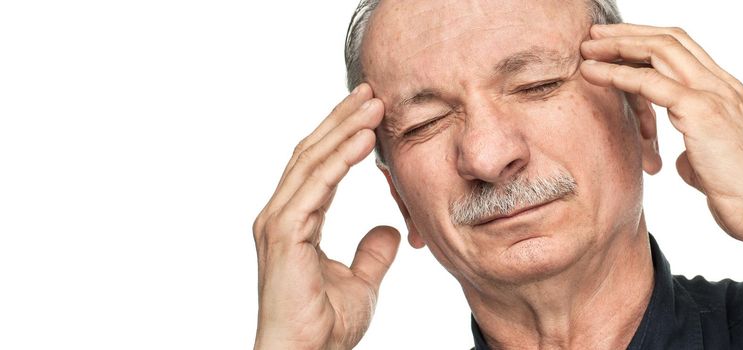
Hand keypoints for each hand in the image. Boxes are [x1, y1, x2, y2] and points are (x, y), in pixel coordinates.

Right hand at [253, 84, 399, 348]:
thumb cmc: (324, 327)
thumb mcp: (360, 283)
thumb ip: (372, 254)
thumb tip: (389, 232)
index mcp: (294, 222)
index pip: (318, 167)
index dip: (342, 137)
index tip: (369, 113)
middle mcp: (279, 215)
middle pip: (312, 154)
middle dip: (342, 120)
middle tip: (371, 92)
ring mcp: (278, 222)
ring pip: (312, 162)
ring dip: (343, 129)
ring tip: (373, 104)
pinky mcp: (284, 233)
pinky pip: (316, 187)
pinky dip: (340, 159)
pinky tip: (363, 138)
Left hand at [580, 23, 742, 243]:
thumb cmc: (736, 191)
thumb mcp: (710, 162)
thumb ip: (696, 149)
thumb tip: (682, 157)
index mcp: (724, 91)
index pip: (683, 49)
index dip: (646, 40)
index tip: (614, 41)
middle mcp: (721, 85)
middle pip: (670, 40)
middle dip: (628, 33)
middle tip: (594, 34)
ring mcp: (713, 94)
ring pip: (660, 50)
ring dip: (617, 46)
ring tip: (587, 48)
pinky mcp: (701, 111)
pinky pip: (650, 83)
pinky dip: (616, 74)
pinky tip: (592, 73)